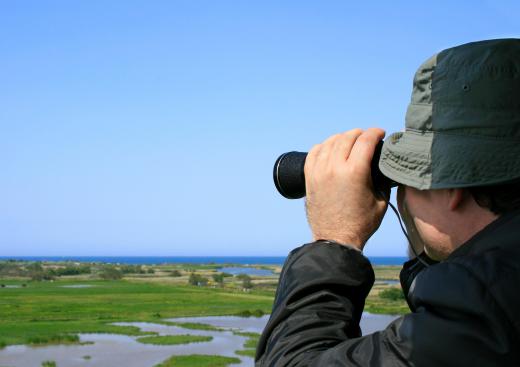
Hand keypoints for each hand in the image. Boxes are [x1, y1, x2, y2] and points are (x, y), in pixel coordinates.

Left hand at [304, 128, 387, 250]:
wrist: (335, 239)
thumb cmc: (360, 223)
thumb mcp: (381, 201)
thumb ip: (383, 179)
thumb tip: (384, 166)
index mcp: (355, 172)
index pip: (366, 140)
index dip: (376, 132)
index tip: (381, 133)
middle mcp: (334, 167)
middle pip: (347, 137)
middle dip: (360, 134)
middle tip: (367, 137)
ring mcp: (319, 171)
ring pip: (330, 142)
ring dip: (342, 138)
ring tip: (350, 141)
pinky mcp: (309, 177)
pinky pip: (314, 152)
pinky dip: (324, 146)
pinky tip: (330, 148)